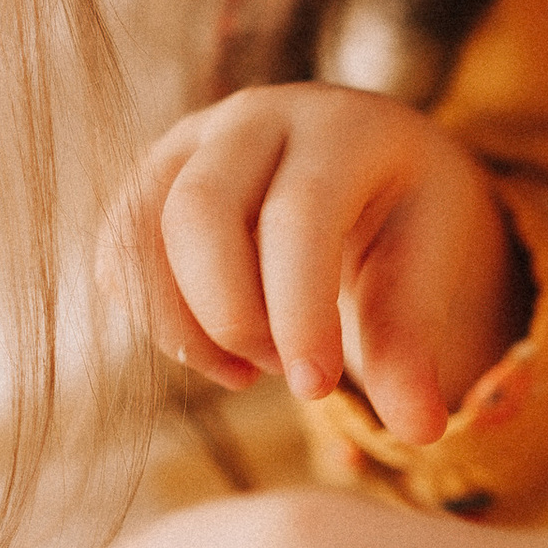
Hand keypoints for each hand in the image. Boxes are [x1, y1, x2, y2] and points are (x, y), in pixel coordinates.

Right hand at [116, 85, 526, 444]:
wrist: (373, 163)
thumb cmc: (405, 215)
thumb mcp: (429, 263)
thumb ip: (411, 342)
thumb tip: (420, 430)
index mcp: (340, 127)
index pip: (299, 213)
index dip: (299, 310)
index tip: (316, 388)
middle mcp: (255, 117)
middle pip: (198, 212)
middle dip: (229, 318)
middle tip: (283, 372)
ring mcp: (192, 140)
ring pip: (138, 232)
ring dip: (181, 326)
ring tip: (250, 366)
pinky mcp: (152, 176)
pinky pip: (118, 250)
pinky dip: (152, 316)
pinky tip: (216, 343)